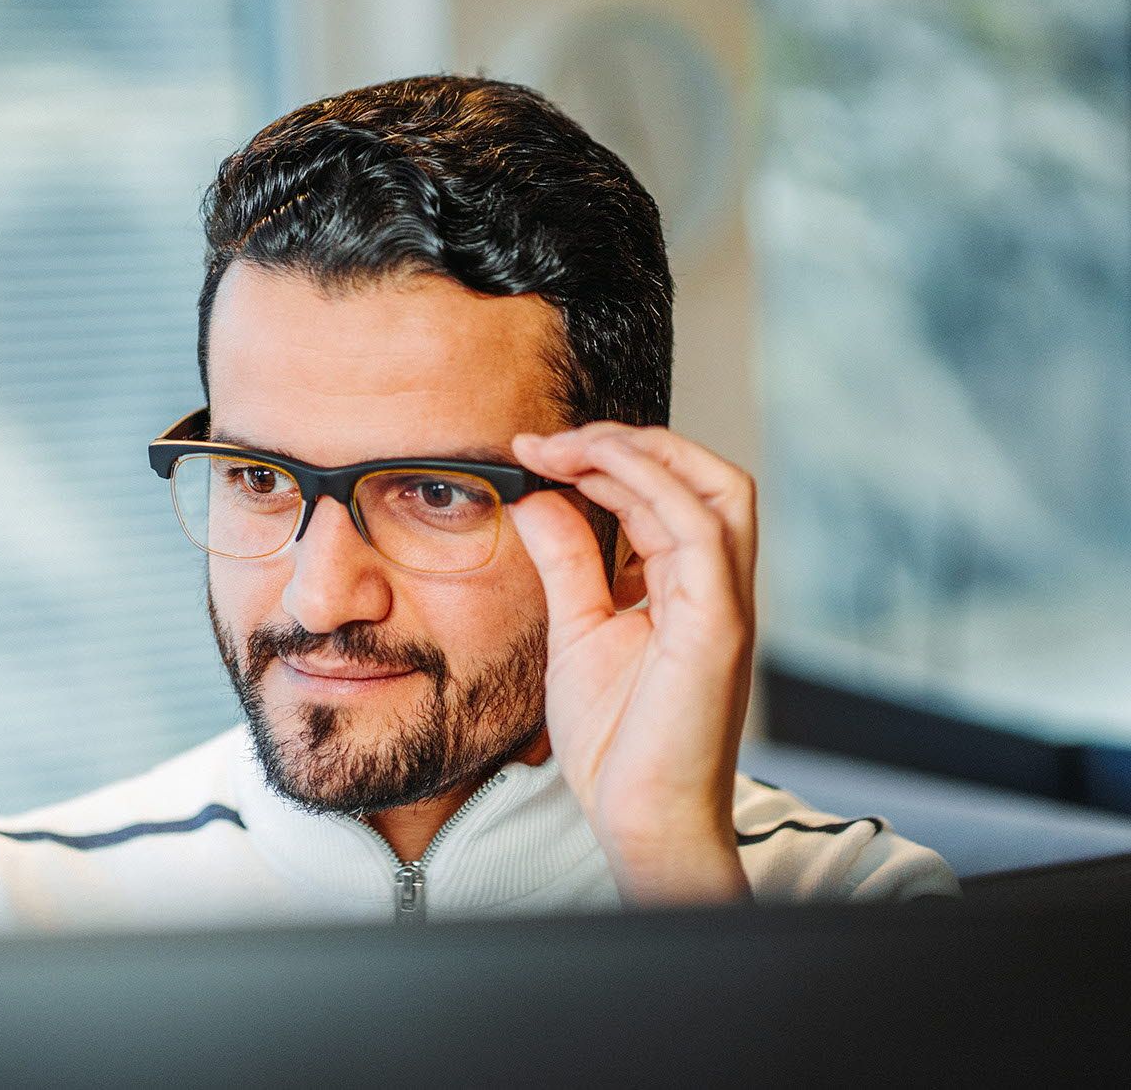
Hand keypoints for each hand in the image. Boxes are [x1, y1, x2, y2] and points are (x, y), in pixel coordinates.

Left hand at [508, 423, 756, 904]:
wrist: (641, 819)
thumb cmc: (619, 741)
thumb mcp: (577, 630)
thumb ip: (568, 561)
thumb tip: (537, 497)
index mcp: (689, 588)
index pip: (668, 494)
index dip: (606, 458)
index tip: (535, 452)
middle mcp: (717, 587)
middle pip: (709, 475)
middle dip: (633, 441)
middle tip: (555, 441)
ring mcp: (725, 604)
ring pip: (715, 488)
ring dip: (636, 453)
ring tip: (566, 448)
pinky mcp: (720, 626)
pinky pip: (702, 534)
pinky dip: (650, 489)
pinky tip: (591, 479)